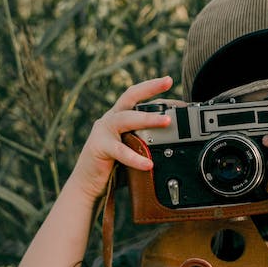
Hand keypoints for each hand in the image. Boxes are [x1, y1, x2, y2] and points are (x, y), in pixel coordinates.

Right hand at [67, 76, 173, 200]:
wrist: (88, 185)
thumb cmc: (115, 168)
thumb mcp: (135, 150)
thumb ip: (149, 143)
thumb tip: (178, 142)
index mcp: (120, 117)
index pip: (138, 97)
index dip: (157, 91)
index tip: (178, 95)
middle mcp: (111, 119)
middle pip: (130, 96)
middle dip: (150, 87)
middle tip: (168, 81)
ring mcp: (103, 131)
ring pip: (126, 118)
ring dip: (148, 118)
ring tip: (167, 121)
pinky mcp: (98, 147)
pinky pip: (120, 151)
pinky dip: (135, 157)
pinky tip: (148, 164)